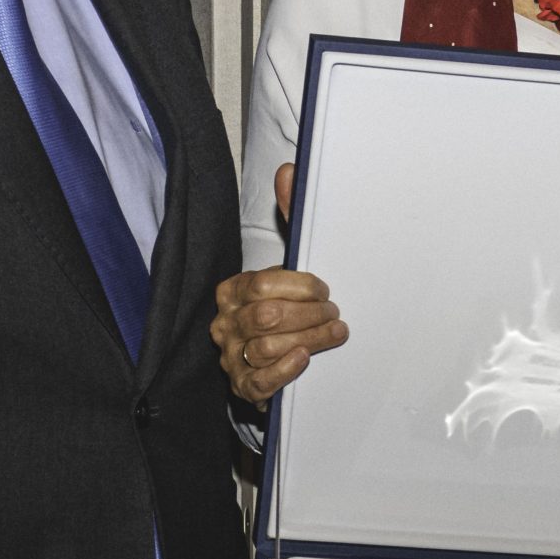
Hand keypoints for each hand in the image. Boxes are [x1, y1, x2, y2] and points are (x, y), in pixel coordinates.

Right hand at [212, 163, 347, 403]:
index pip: (262, 284)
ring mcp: (231, 357)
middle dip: (310, 314)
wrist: (276, 359)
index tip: (325, 289)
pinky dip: (285, 370)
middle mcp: (225, 323)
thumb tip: (291, 170)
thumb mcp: (289, 263)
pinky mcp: (243, 388)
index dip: (301, 287)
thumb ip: (291, 218)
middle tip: (335, 312)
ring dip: (310, 339)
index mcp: (232, 290)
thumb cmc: (285, 306)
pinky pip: (260, 382)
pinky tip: (305, 359)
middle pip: (268, 317)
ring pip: (268, 347)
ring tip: (334, 332)